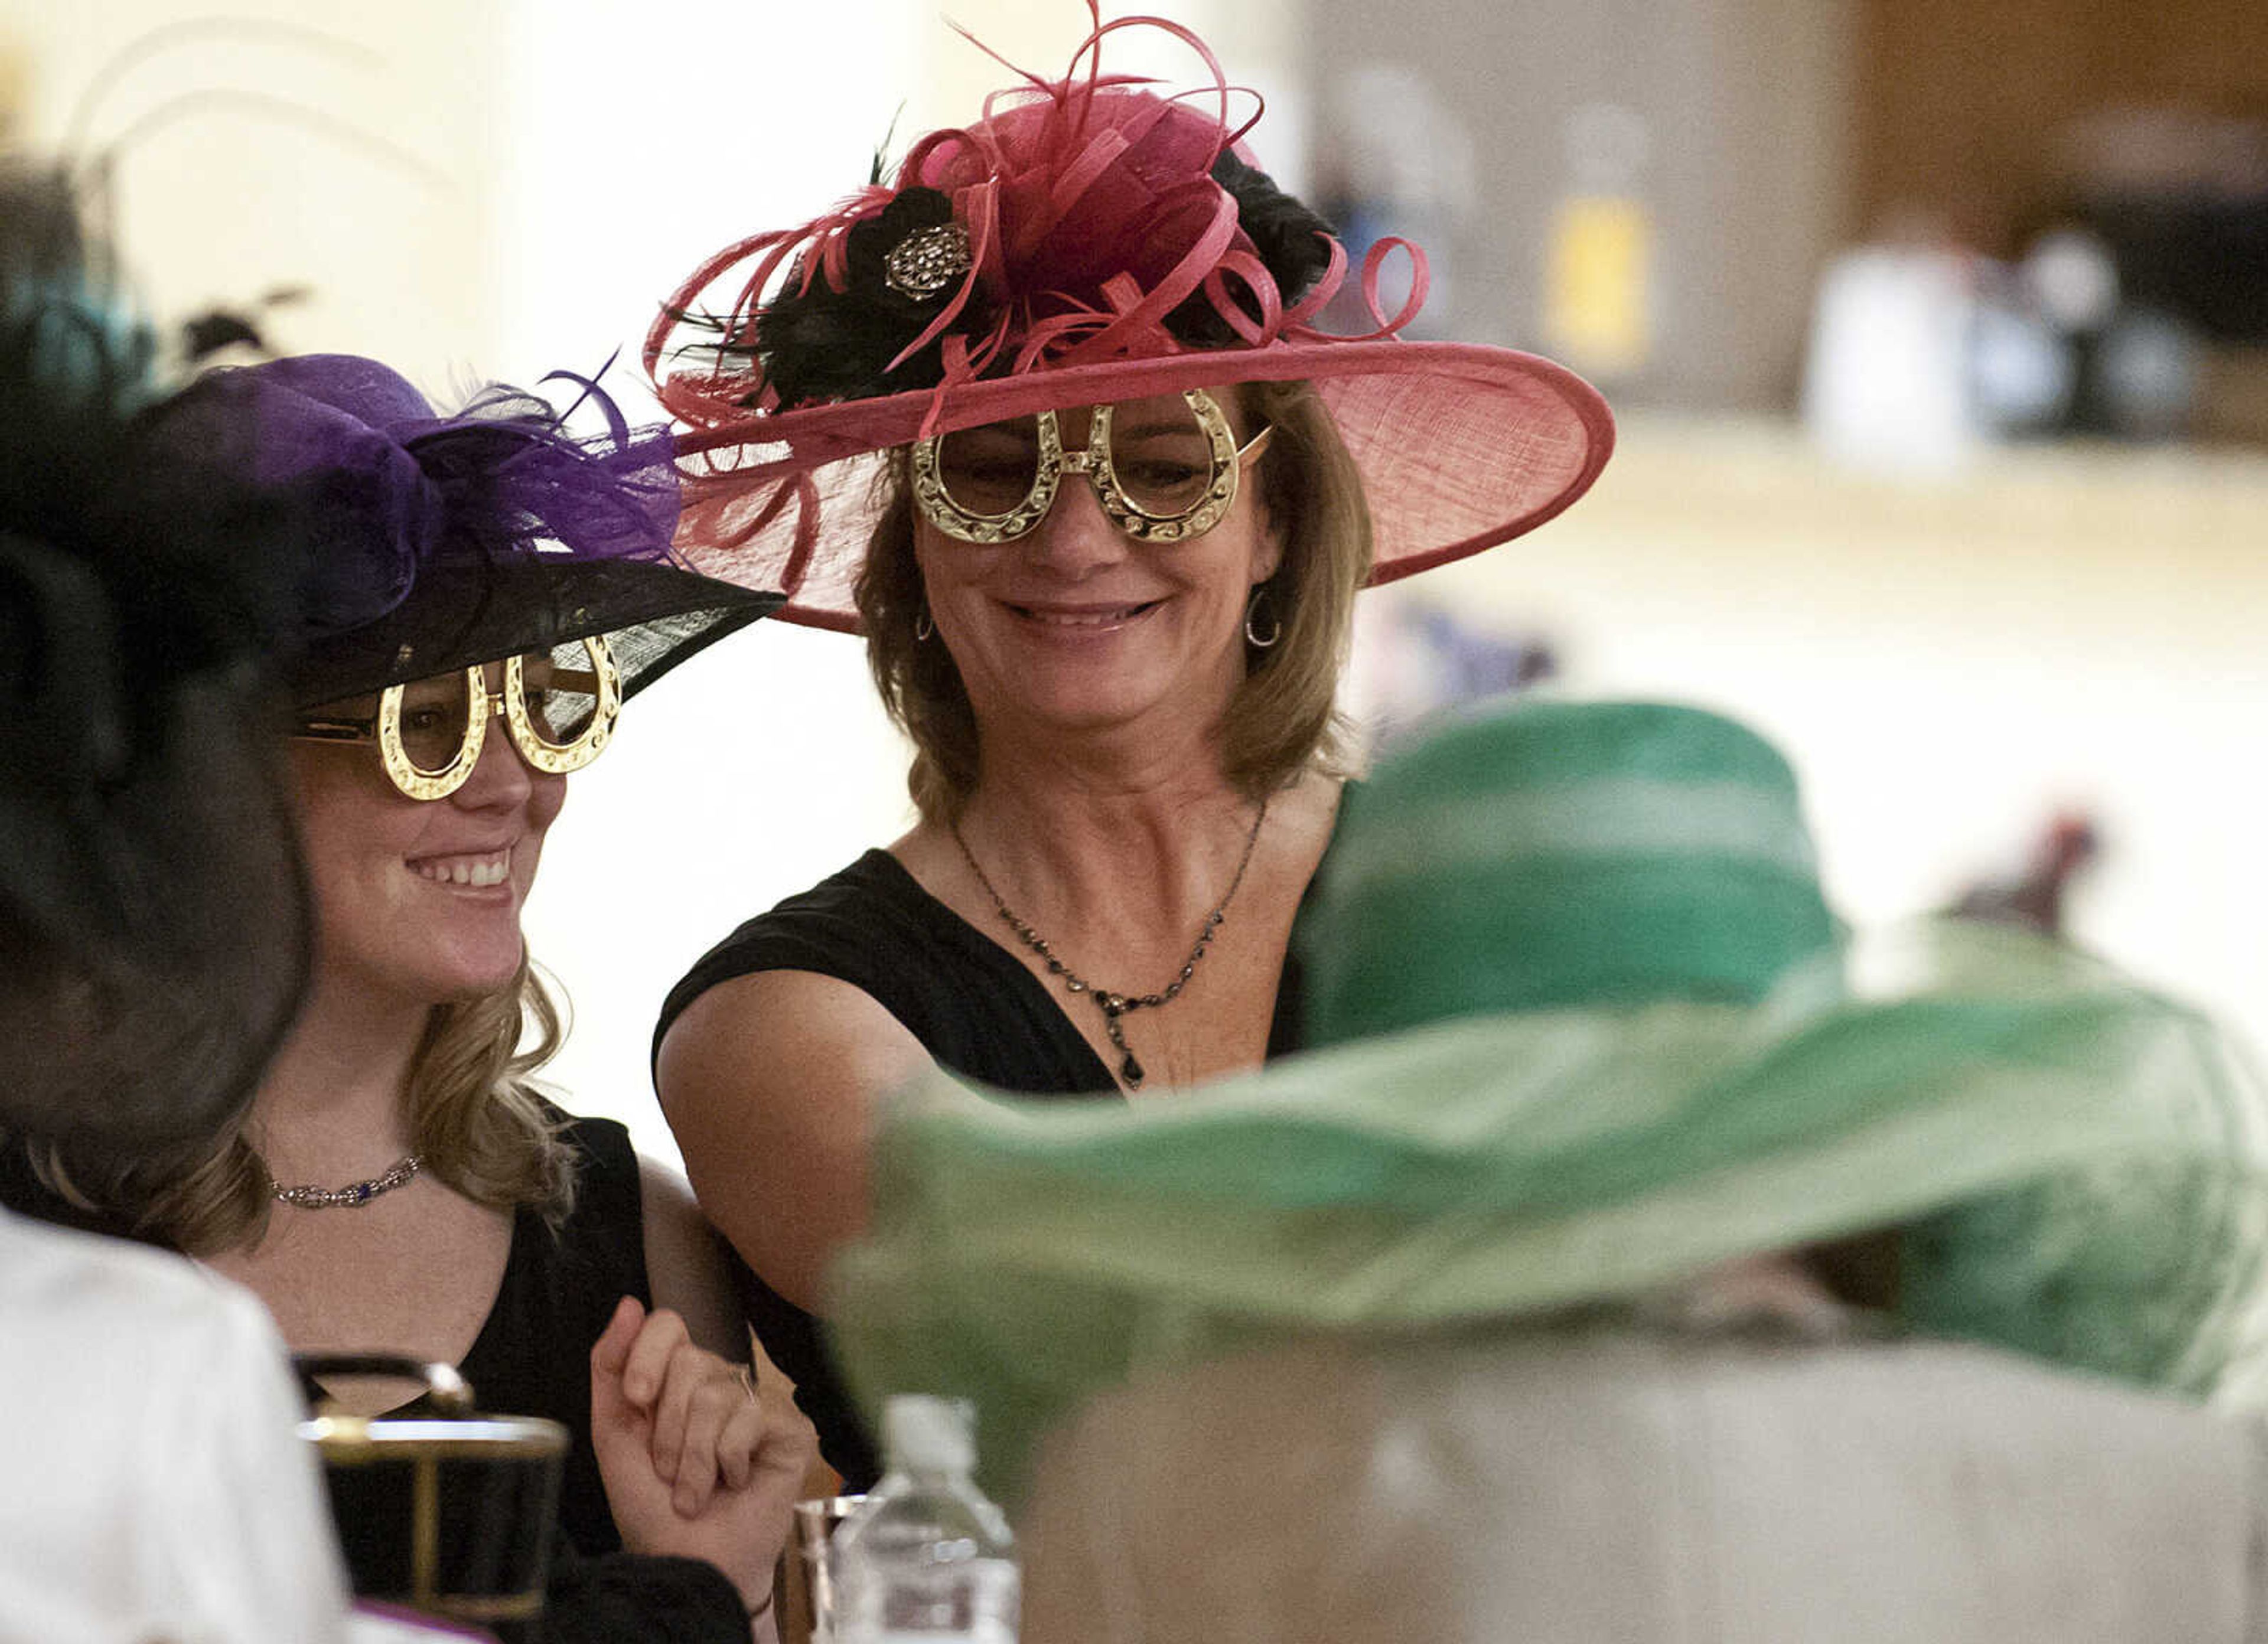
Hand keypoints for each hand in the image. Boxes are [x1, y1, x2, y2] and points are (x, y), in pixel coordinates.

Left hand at [589, 1295, 815, 1614]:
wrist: (686, 1562)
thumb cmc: (651, 1507)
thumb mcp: (614, 1435)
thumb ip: (610, 1367)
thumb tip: (629, 1303)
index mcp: (675, 1379)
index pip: (669, 1325)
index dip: (648, 1356)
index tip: (636, 1399)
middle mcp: (719, 1382)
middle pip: (691, 1360)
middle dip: (667, 1427)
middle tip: (667, 1470)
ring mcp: (756, 1403)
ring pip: (716, 1395)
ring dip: (692, 1457)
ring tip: (694, 1490)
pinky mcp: (788, 1427)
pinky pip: (751, 1417)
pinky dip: (727, 1460)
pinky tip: (732, 1483)